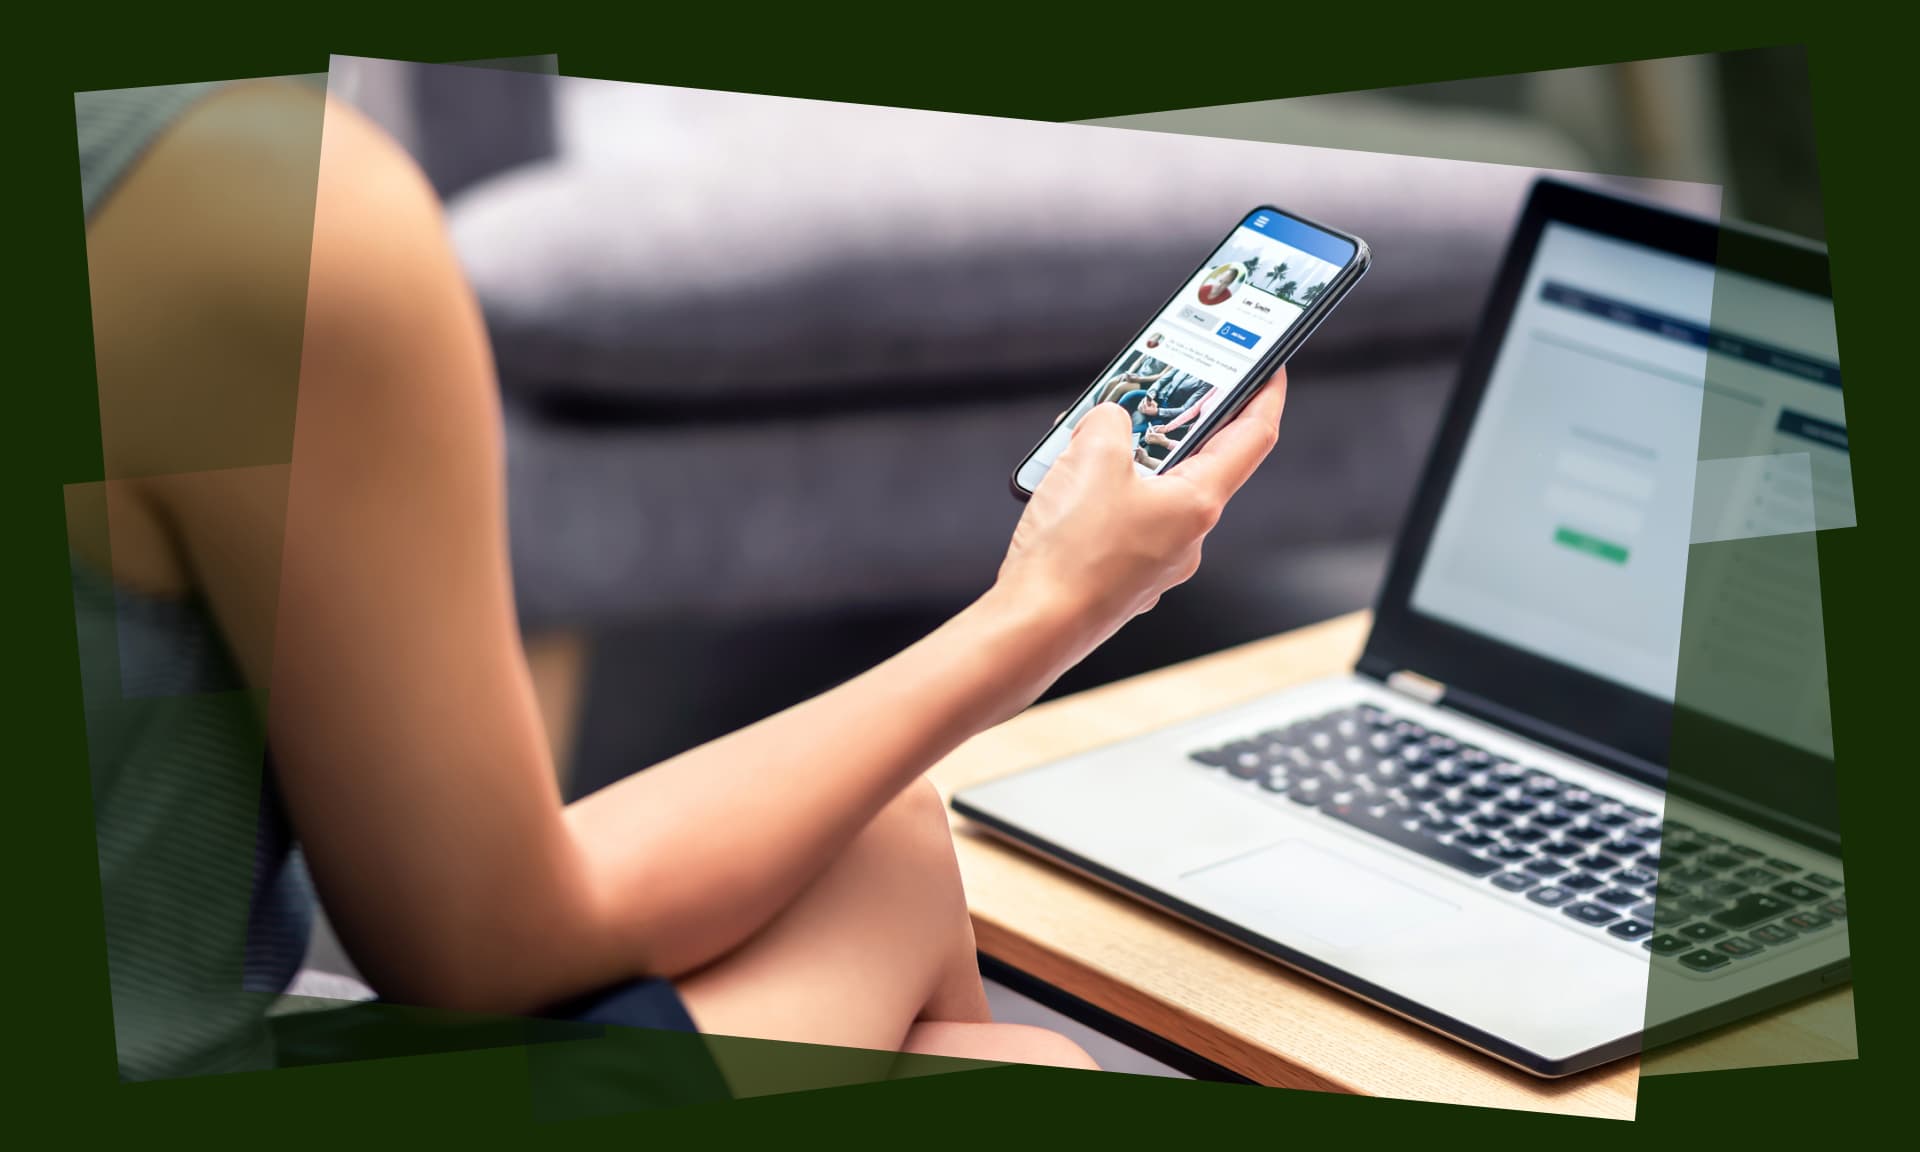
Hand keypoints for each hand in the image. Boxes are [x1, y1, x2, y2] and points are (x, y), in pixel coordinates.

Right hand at [998, 367, 1286, 648]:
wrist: (1034, 626)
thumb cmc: (1072, 552)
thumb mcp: (1092, 456)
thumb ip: (1111, 420)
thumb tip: (1110, 419)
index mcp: (1198, 503)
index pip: (1253, 436)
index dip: (1265, 394)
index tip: (1270, 367)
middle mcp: (1187, 537)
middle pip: (1194, 462)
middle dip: (1167, 425)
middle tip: (1147, 395)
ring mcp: (1156, 562)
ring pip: (1149, 493)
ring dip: (1119, 462)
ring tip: (1078, 446)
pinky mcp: (1123, 577)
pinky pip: (1121, 521)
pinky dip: (1098, 497)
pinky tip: (1063, 490)